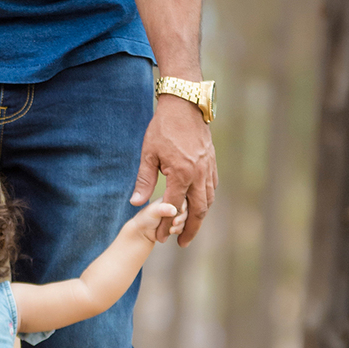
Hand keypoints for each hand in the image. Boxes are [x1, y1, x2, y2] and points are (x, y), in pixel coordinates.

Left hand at [130, 95, 217, 246]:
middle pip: (197, 210)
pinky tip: (200, 205)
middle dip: (189, 229)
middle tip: (182, 243)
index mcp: (180, 174)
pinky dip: (207, 200)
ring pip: (208, 200)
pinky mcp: (212, 162)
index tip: (161, 238)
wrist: (184, 104)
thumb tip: (136, 203)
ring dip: (200, 217)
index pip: (173, 208)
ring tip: (190, 228)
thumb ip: (144, 181)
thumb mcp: (148, 154)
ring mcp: (207, 168)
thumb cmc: (162, 128)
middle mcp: (198, 174)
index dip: (166, 225)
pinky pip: (212, 188)